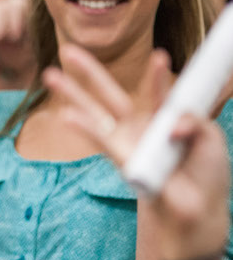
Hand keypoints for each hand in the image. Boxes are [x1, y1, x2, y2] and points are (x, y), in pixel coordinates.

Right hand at [45, 44, 231, 254]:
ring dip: (71, 94)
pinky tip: (64, 116)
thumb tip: (169, 124)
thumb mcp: (210, 139)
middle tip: (67, 50)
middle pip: (109, 93)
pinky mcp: (121, 159)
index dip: (157, 74)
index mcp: (163, 117)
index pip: (157, 90)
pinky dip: (83, 127)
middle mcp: (139, 126)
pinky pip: (99, 140)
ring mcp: (126, 142)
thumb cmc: (204, 174)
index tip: (160, 55)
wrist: (196, 210)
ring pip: (93, 112)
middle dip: (88, 72)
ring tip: (48, 75)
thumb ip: (194, 120)